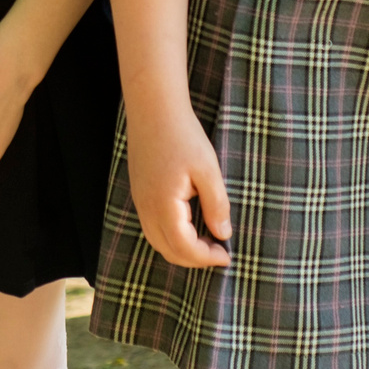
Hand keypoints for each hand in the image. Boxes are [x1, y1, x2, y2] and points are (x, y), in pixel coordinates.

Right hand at [126, 100, 231, 269]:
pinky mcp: (140, 194)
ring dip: (182, 250)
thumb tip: (223, 234)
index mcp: (164, 206)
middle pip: (168, 251)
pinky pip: (153, 228)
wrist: (154, 109)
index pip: (184, 248)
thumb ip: (216, 205)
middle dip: (195, 259)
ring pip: (158, 242)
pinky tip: (190, 226)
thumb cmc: (183, 136)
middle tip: (220, 251)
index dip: (207, 257)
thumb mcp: (208, 170)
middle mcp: (147, 209)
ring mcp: (140, 202)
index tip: (227, 255)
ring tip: (207, 242)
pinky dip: (172, 237)